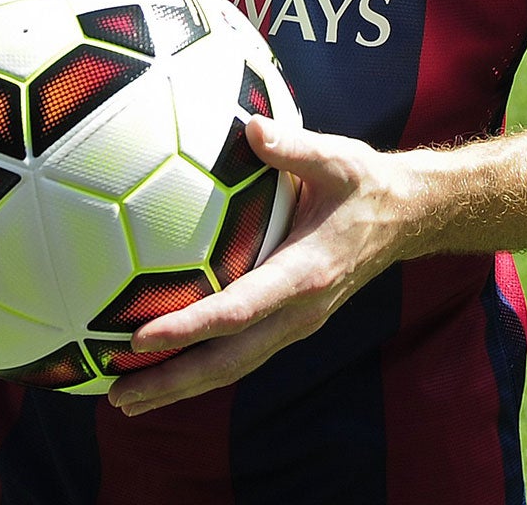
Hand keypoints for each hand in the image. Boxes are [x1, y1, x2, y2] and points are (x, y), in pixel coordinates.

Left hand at [107, 115, 426, 415]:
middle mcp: (300, 312)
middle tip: (117, 395)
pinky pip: (242, 354)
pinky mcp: (292, 323)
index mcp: (306, 275)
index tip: (139, 338)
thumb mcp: (339, 158)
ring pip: (233, 367)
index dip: (187, 327)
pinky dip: (200, 368)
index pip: (237, 310)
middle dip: (172, 381)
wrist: (409, 218)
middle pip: (227, 361)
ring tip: (127, 399)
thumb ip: (294, 148)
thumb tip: (251, 127)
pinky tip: (164, 370)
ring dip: (180, 386)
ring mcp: (297, 324)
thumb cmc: (367, 184)